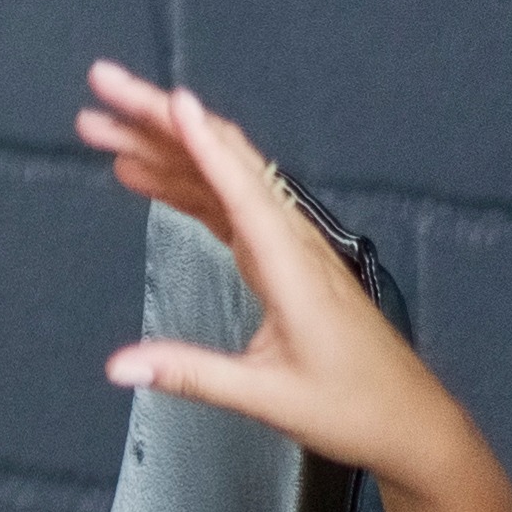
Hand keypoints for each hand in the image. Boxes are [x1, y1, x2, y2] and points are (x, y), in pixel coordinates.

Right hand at [70, 61, 483, 492]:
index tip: (167, 97)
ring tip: (103, 128)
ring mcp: (286, 247)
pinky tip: (149, 176)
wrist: (409, 421)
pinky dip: (184, 184)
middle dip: (159, 121)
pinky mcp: (281, 261)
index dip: (202, 140)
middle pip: (221, 161)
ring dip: (162, 147)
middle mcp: (289, 242)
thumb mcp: (266, 397)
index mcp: (290, 264)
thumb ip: (190, 373)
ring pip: (219, 178)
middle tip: (102, 89)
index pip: (240, 186)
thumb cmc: (351, 406)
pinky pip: (226, 206)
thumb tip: (119, 366)